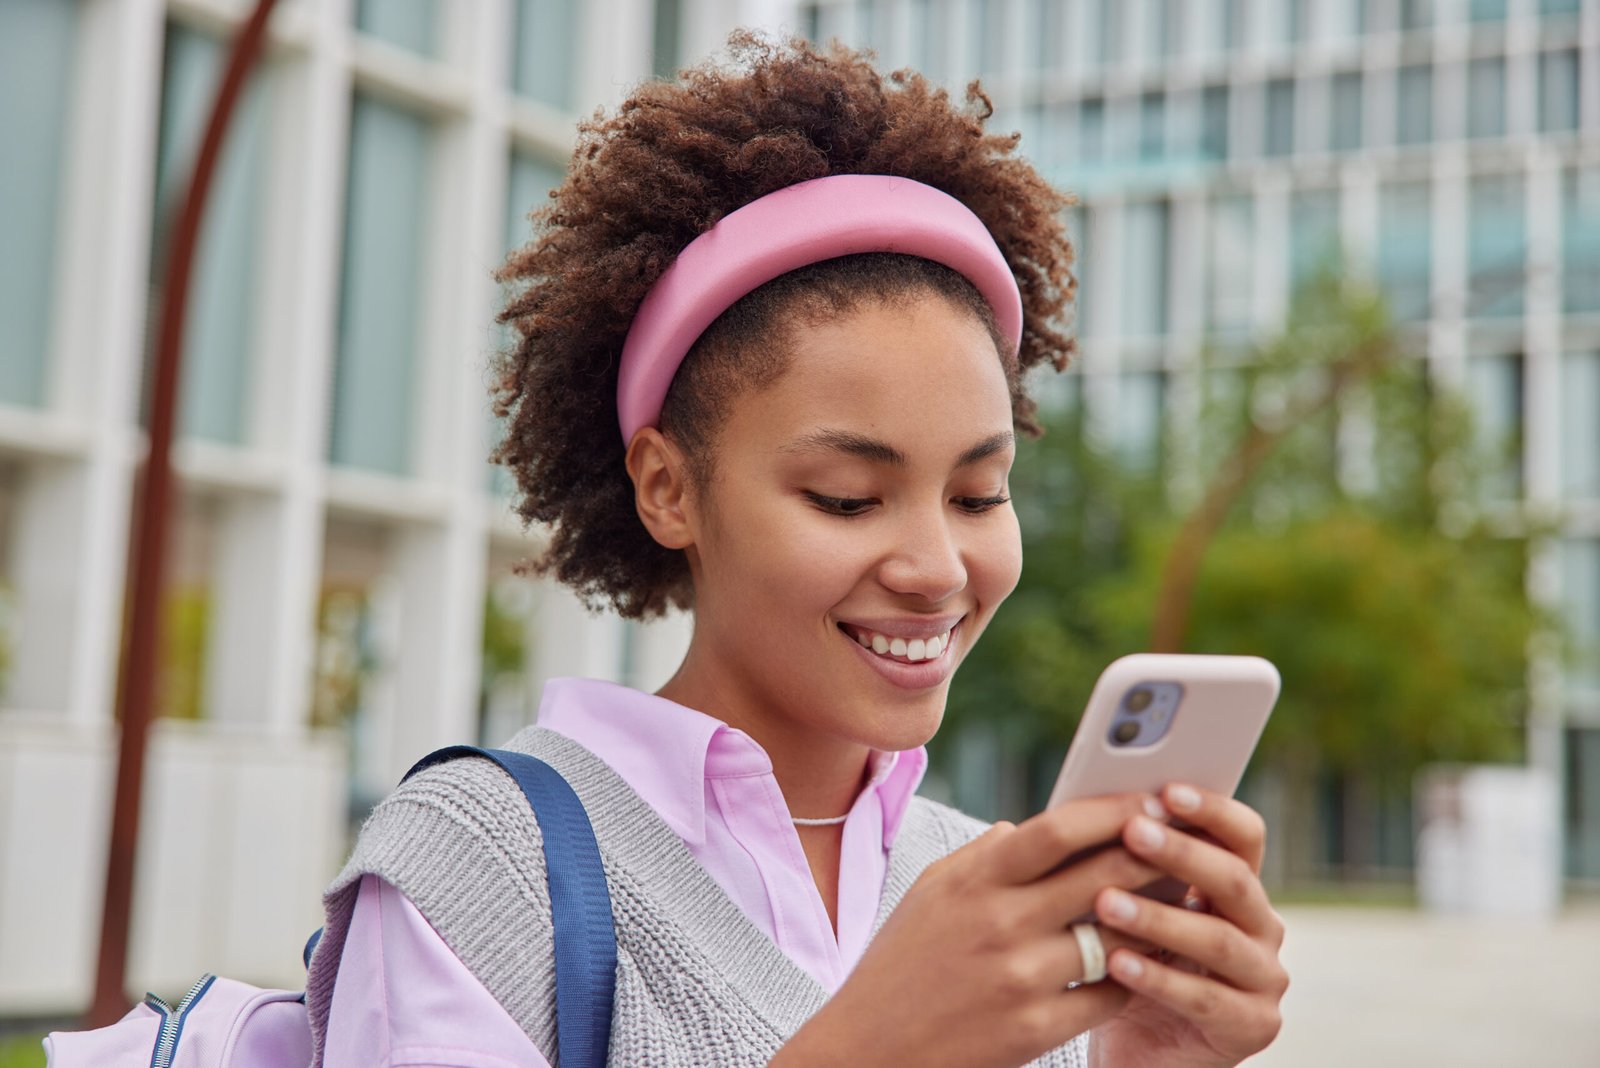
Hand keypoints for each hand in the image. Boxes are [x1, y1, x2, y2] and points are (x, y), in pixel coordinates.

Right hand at [773, 793, 1172, 1067]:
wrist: (868, 1050)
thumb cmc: (901, 964)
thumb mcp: (931, 892)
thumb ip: (984, 854)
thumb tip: (1031, 823)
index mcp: (973, 880)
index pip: (1057, 828)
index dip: (1111, 811)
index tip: (1149, 800)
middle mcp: (998, 922)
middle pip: (1101, 875)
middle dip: (1155, 854)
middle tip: (1188, 841)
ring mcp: (1019, 978)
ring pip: (1117, 935)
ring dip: (1158, 915)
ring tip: (1184, 899)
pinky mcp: (1035, 1028)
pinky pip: (1109, 993)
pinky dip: (1137, 974)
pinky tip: (1155, 960)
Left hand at [1087, 784, 1288, 1067]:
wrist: (1136, 1047)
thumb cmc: (1124, 960)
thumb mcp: (1124, 905)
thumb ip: (1118, 863)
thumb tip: (1065, 807)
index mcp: (1236, 886)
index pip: (1243, 835)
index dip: (1211, 809)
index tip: (1166, 788)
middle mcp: (1261, 926)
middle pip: (1235, 879)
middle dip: (1181, 853)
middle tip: (1132, 831)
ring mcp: (1263, 979)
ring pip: (1219, 940)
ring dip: (1160, 916)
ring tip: (1106, 901)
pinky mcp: (1252, 1027)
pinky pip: (1205, 999)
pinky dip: (1158, 978)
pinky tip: (1115, 962)